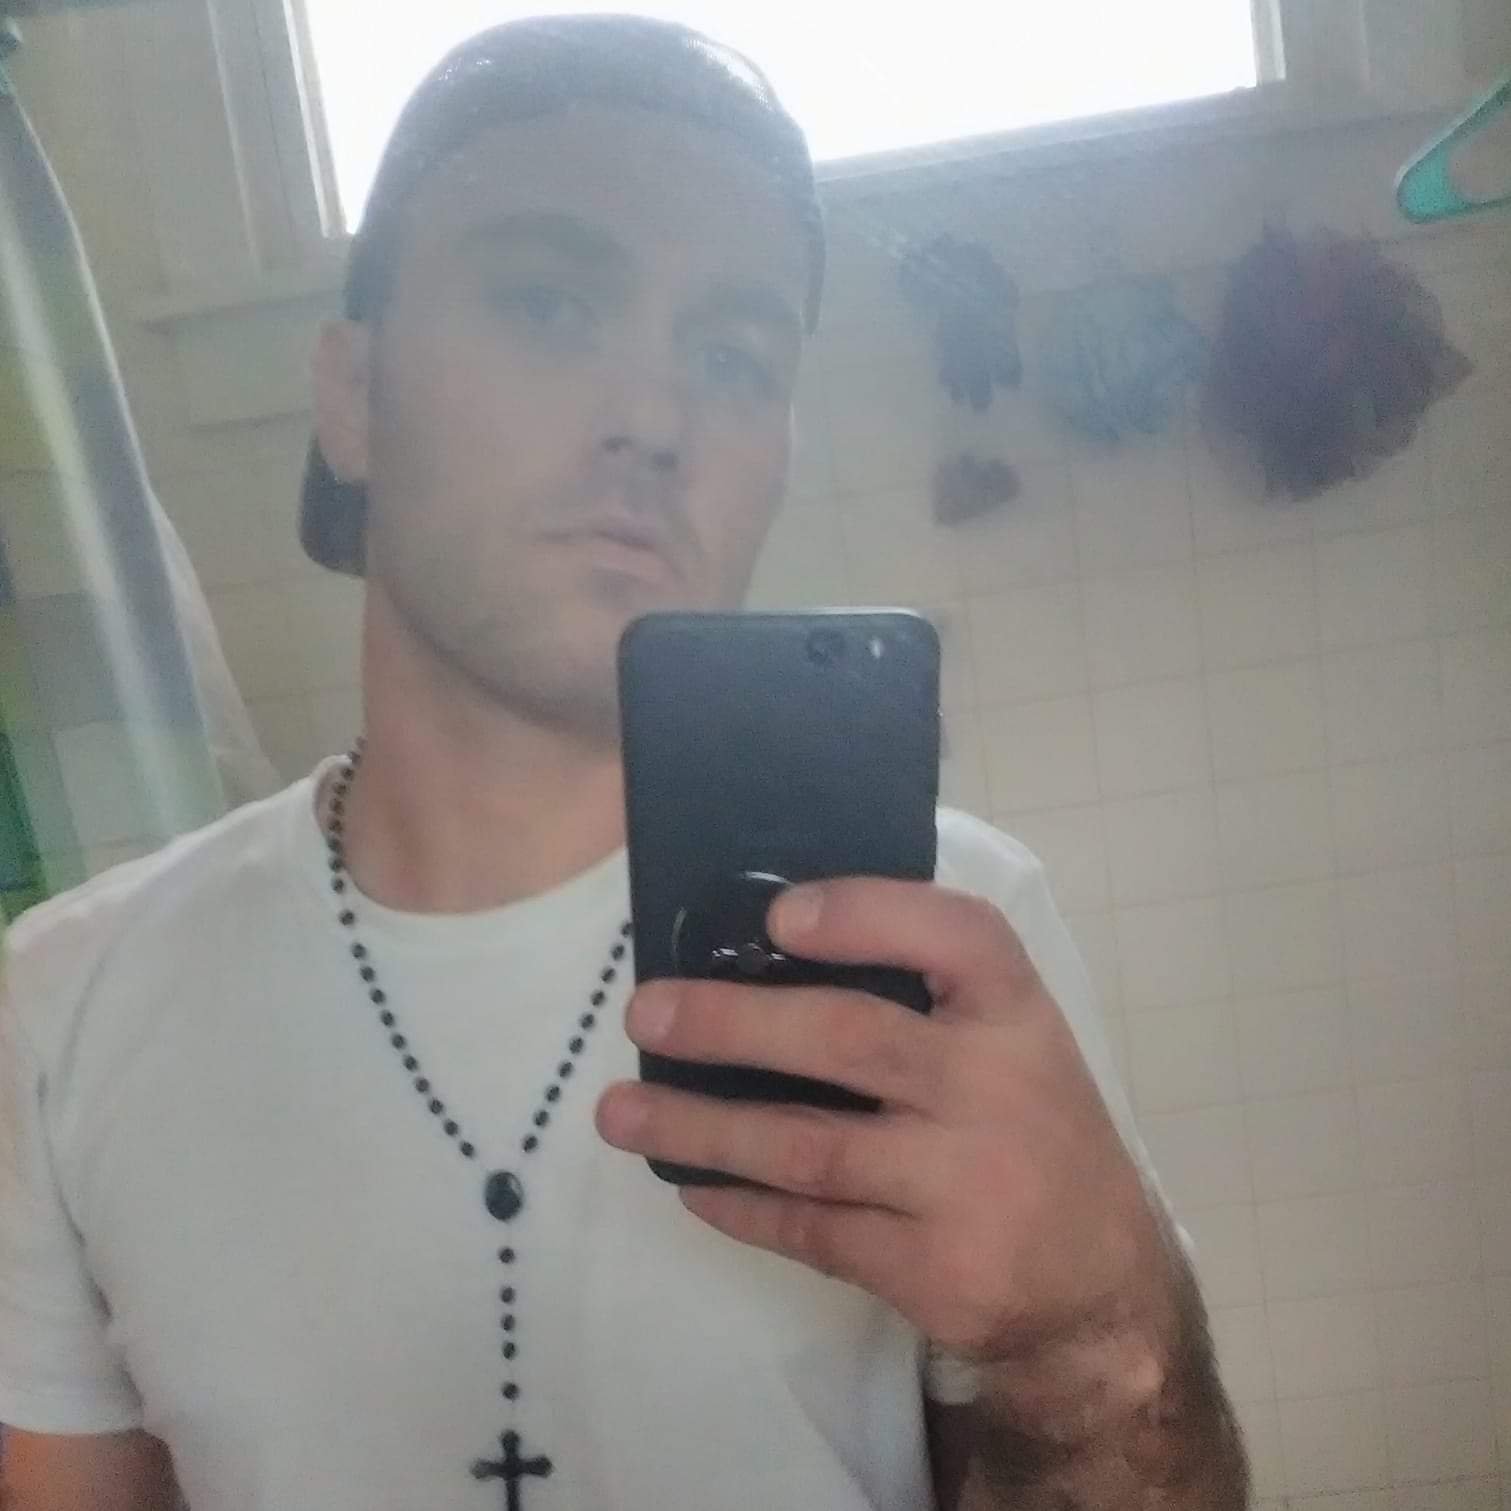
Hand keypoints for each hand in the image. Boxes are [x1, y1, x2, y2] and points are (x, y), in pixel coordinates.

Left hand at [594, 879, 1175, 1371]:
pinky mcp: (931, 1268)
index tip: (777, 916)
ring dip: (700, 1127)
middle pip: (847, 1038)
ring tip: (619, 1113)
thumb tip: (767, 958)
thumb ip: (929, 1002)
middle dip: (731, 1023)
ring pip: (807, 1147)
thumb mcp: (1013, 1045)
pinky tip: (692, 1184)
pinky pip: (810, 1230)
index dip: (866, 914)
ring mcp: (964, 1184)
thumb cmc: (1031, 1131)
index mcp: (1017, 1013)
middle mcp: (996, 1088)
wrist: (1099, 1285)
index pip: (956, 936)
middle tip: (644, 1013)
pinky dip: (740, 1206)